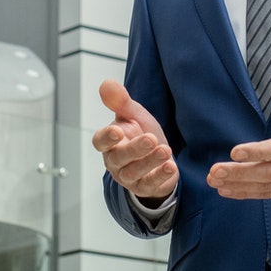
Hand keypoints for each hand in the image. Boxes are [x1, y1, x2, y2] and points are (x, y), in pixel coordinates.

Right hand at [93, 80, 177, 201]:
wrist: (158, 157)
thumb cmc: (140, 134)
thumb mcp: (133, 115)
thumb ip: (120, 101)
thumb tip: (107, 83)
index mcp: (109, 143)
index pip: (100, 142)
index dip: (107, 137)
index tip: (117, 130)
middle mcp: (115, 161)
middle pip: (119, 157)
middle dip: (134, 149)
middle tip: (150, 139)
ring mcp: (128, 176)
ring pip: (134, 172)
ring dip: (150, 162)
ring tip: (165, 150)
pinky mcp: (144, 187)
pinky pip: (150, 184)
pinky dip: (160, 176)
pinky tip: (170, 166)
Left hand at [207, 85, 270, 199]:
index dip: (258, 152)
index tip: (235, 152)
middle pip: (267, 172)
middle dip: (239, 173)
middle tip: (215, 171)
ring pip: (265, 185)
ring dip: (238, 184)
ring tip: (214, 181)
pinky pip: (267, 193)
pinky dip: (246, 193)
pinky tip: (226, 190)